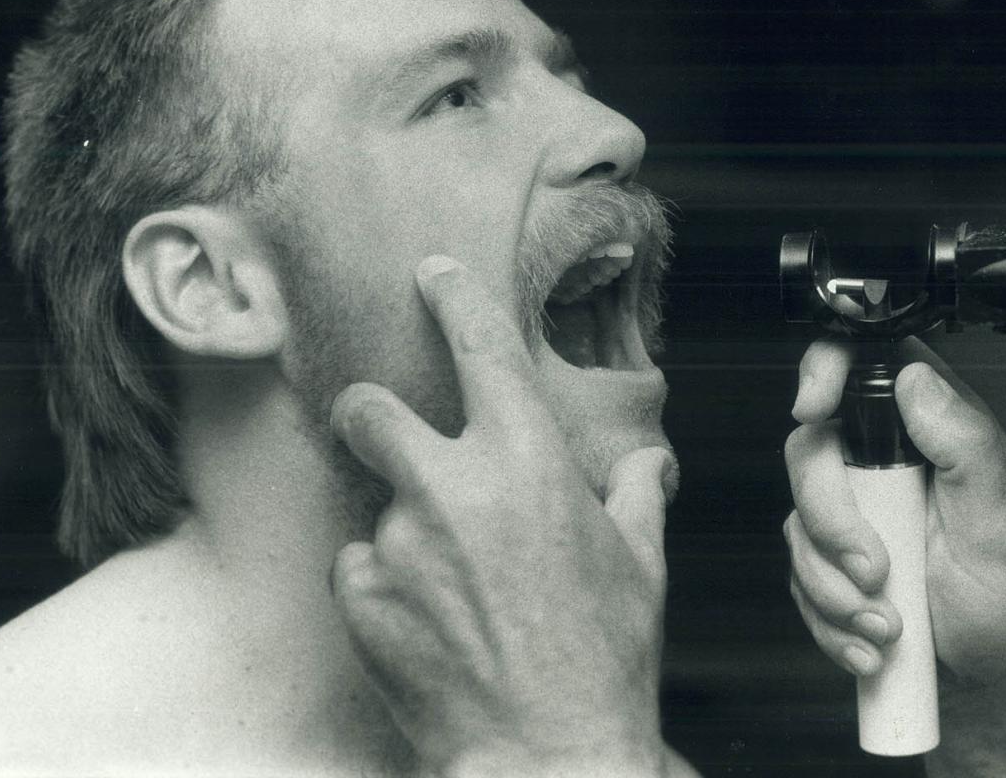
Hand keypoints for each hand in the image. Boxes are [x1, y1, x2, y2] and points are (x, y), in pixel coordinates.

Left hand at [330, 254, 674, 777]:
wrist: (546, 749)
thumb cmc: (601, 657)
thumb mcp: (640, 563)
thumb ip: (635, 498)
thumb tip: (648, 469)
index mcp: (527, 461)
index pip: (478, 345)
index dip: (451, 297)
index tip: (433, 275)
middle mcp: (452, 488)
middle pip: (369, 409)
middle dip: (370, 412)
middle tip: (387, 431)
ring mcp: (397, 544)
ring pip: (376, 504)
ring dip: (404, 528)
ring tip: (452, 584)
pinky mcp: (361, 598)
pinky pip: (357, 568)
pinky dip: (382, 583)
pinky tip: (426, 619)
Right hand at [783, 336, 1005, 685]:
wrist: (988, 667)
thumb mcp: (1000, 516)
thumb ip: (965, 441)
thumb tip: (917, 379)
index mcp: (929, 428)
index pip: (863, 364)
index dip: (825, 369)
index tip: (814, 408)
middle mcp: (883, 460)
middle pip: (810, 452)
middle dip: (832, 522)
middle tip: (876, 570)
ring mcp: (852, 508)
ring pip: (797, 522)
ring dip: (835, 586)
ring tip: (889, 620)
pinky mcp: (830, 555)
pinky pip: (798, 575)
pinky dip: (830, 616)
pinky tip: (871, 636)